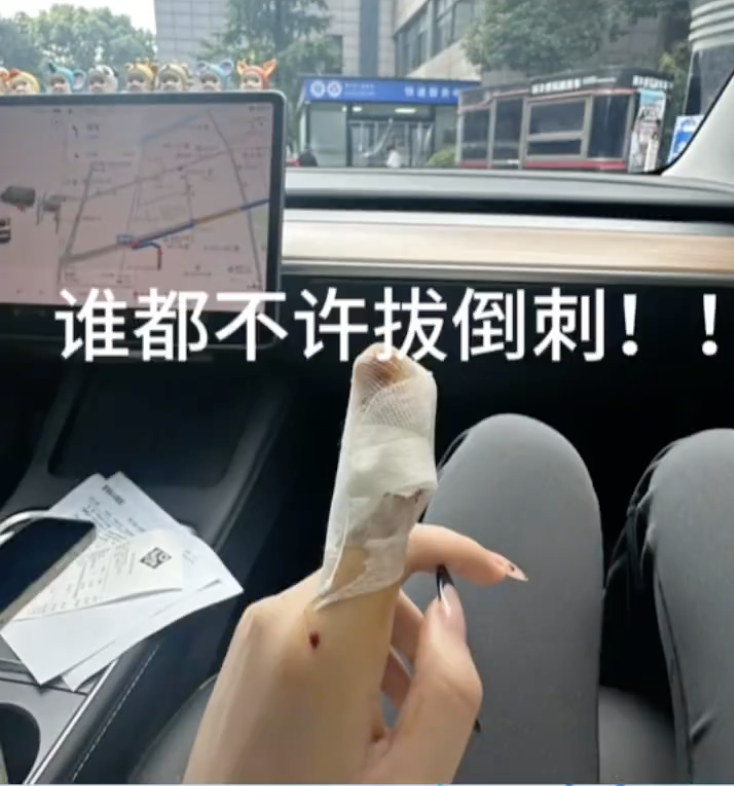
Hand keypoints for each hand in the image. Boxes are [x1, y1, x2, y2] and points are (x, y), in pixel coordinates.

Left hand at [184, 524, 525, 783]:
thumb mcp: (410, 779)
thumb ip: (449, 686)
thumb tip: (449, 609)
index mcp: (318, 642)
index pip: (381, 542)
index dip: (443, 540)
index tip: (490, 574)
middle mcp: (278, 618)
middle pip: (370, 577)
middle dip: (417, 619)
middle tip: (436, 688)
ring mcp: (253, 634)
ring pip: (345, 601)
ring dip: (388, 642)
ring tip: (398, 721)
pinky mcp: (243, 652)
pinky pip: (315, 625)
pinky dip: (354, 653)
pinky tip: (357, 722)